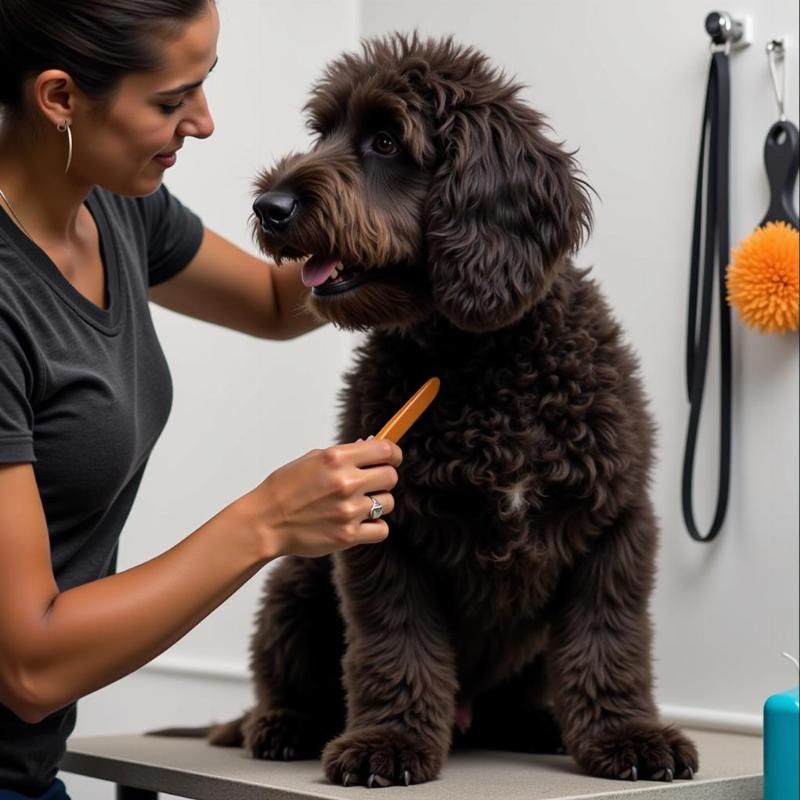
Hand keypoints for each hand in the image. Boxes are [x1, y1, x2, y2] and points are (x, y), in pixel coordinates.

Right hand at [241, 438, 402, 558]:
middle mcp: (345, 483)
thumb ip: (344, 453)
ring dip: (378, 503)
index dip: (393, 453)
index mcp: (336, 458)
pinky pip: (381, 529)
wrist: (265, 522)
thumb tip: (370, 445)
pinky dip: (374, 527)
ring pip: (388, 503)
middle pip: (391, 476)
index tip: (392, 458)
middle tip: (372, 483)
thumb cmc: (285, 489)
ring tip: (359, 504)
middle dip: (384, 478)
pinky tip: (360, 522)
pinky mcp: (347, 535)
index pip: (385, 450)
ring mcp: (348, 510)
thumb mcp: (312, 459)